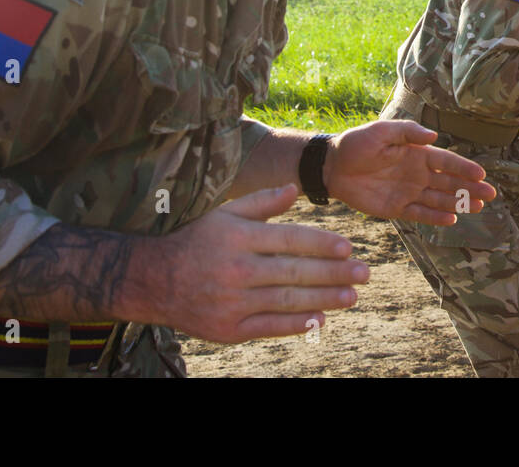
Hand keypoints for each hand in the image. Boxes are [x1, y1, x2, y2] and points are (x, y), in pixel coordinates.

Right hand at [156, 184, 366, 342]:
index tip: (348, 248)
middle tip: (364, 273)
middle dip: (333, 274)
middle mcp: (237, 270)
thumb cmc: (196, 241)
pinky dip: (297, 325)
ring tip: (352, 296)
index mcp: (238, 238)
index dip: (321, 244)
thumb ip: (261, 202)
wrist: (154, 281)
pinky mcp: (229, 329)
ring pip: (287, 301)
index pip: (289, 240)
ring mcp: (233, 303)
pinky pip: (270, 328)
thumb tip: (294, 188)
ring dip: (324, 299)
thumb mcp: (224, 214)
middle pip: (294, 272)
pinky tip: (322, 318)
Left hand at [324, 120, 497, 225]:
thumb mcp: (381, 131)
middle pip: (448, 183)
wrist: (332, 167)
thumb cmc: (356, 144)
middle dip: (469, 188)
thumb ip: (407, 132)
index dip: (464, 168)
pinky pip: (420, 214)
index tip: (481, 175)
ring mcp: (408, 192)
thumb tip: (434, 136)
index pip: (446, 162)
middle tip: (489, 196)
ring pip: (439, 199)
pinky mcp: (396, 208)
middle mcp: (417, 173)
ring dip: (458, 204)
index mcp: (416, 153)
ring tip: (477, 208)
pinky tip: (452, 219)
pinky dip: (436, 217)